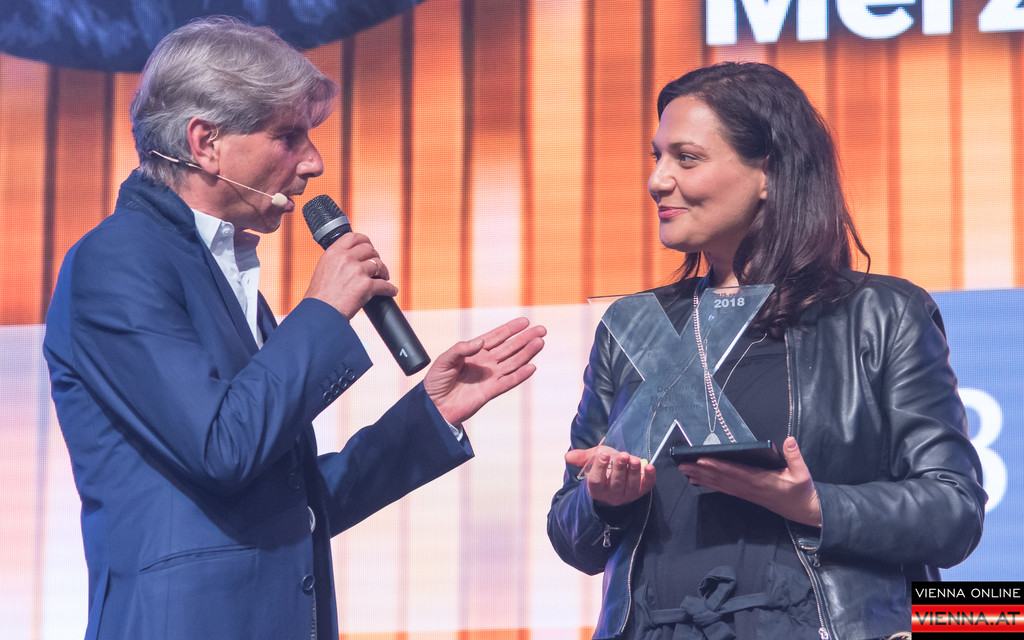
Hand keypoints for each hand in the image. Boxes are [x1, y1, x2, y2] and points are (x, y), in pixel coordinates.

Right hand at [303, 233, 397, 318]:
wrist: (319, 314)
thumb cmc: (319, 298)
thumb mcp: (323, 270)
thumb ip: (336, 262)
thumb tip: (350, 258)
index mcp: (333, 253)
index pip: (353, 237)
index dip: (365, 240)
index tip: (369, 246)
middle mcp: (346, 259)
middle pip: (369, 249)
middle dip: (375, 256)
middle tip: (376, 266)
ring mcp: (357, 271)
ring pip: (379, 265)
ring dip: (384, 272)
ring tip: (384, 277)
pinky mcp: (366, 286)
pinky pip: (385, 285)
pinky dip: (390, 289)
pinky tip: (392, 291)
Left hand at [424, 317, 545, 424]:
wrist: (434, 406)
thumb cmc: (435, 381)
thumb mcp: (444, 360)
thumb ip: (462, 349)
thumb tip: (481, 341)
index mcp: (474, 351)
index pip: (497, 337)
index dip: (511, 329)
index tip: (525, 321)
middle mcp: (485, 362)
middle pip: (510, 347)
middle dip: (525, 338)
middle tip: (541, 329)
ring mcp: (490, 377)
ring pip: (513, 362)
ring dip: (527, 353)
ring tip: (540, 342)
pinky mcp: (491, 391)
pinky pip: (509, 382)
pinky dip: (521, 375)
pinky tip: (532, 367)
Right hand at [565, 446, 655, 507]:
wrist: (618, 479)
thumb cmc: (605, 470)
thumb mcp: (593, 462)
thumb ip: (582, 458)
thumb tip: (568, 456)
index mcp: (597, 489)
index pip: (597, 481)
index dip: (600, 468)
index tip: (603, 454)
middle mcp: (613, 496)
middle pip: (616, 483)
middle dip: (620, 468)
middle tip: (623, 455)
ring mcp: (628, 495)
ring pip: (631, 485)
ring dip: (634, 472)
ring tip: (634, 459)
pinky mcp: (642, 491)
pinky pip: (647, 487)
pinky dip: (650, 477)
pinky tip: (650, 466)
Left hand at [677, 436, 820, 526]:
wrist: (804, 511)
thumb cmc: (801, 490)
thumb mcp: (803, 473)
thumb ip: (795, 456)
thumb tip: (789, 439)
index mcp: (761, 481)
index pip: (734, 472)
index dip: (718, 466)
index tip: (702, 460)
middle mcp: (749, 488)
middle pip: (721, 478)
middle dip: (701, 471)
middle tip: (682, 464)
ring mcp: (746, 493)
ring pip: (720, 484)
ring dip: (701, 478)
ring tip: (685, 471)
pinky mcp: (746, 495)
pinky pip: (724, 489)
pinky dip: (710, 484)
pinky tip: (698, 481)